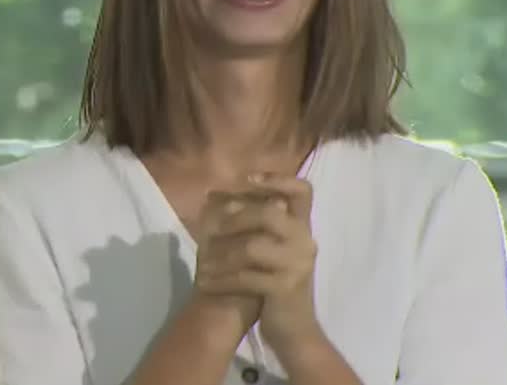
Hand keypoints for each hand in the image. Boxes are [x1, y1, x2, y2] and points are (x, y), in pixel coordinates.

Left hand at [194, 174, 319, 351]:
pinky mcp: (285, 288)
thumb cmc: (272, 281)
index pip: (302, 191)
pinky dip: (221, 279)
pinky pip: (246, 277)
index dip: (278, 180)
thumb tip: (212, 195)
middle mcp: (305, 241)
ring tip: (201, 264)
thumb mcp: (263, 248)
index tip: (247, 178)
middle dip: (233, 219)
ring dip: (220, 255)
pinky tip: (205, 283)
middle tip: (209, 230)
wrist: (293, 328)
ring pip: (251, 247)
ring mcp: (298, 264)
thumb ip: (246, 222)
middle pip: (269, 213)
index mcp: (301, 226)